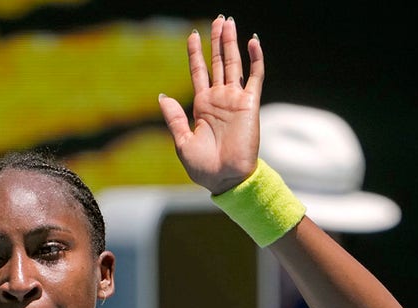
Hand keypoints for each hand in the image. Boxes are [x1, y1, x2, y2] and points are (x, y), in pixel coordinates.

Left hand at [159, 16, 263, 194]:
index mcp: (202, 106)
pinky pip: (255, 77)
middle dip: (217, 40)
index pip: (198, 72)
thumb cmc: (203, 166)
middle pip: (217, 62)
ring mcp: (235, 100)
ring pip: (234, 64)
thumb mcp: (182, 141)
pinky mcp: (250, 104)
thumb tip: (162, 96)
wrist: (226, 179)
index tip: (192, 35)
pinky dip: (255, 59)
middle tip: (218, 19)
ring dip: (231, 43)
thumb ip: (173, 117)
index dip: (196, 53)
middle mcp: (219, 99)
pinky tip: (253, 41)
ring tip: (228, 22)